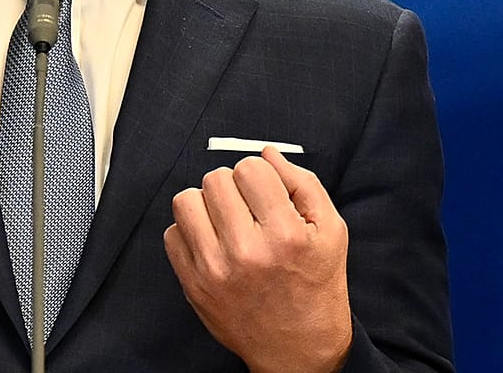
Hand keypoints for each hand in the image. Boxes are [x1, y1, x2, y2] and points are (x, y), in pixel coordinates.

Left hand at [164, 147, 351, 372]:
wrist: (299, 348)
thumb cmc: (317, 286)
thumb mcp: (330, 231)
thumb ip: (302, 183)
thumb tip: (268, 153)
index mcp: (285, 235)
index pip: (250, 168)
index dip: (260, 175)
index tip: (266, 193)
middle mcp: (247, 252)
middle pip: (215, 179)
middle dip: (233, 186)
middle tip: (248, 207)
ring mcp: (215, 270)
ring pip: (186, 201)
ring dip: (206, 204)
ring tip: (226, 220)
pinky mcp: (194, 285)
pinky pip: (172, 234)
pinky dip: (190, 232)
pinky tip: (213, 242)